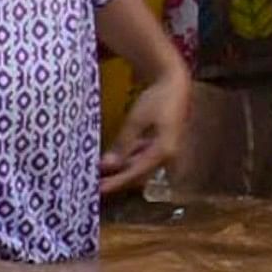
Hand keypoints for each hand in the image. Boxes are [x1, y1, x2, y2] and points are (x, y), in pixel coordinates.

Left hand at [101, 69, 191, 192]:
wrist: (174, 82)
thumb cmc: (158, 99)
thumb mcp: (136, 120)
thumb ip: (123, 144)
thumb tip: (107, 165)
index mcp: (163, 151)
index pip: (136, 172)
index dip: (116, 182)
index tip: (98, 189)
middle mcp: (167, 154)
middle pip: (139, 173)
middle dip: (118, 178)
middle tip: (96, 182)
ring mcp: (166, 149)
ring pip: (141, 165)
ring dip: (123, 168)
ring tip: (103, 172)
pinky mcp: (164, 142)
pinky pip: (145, 156)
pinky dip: (130, 158)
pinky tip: (117, 158)